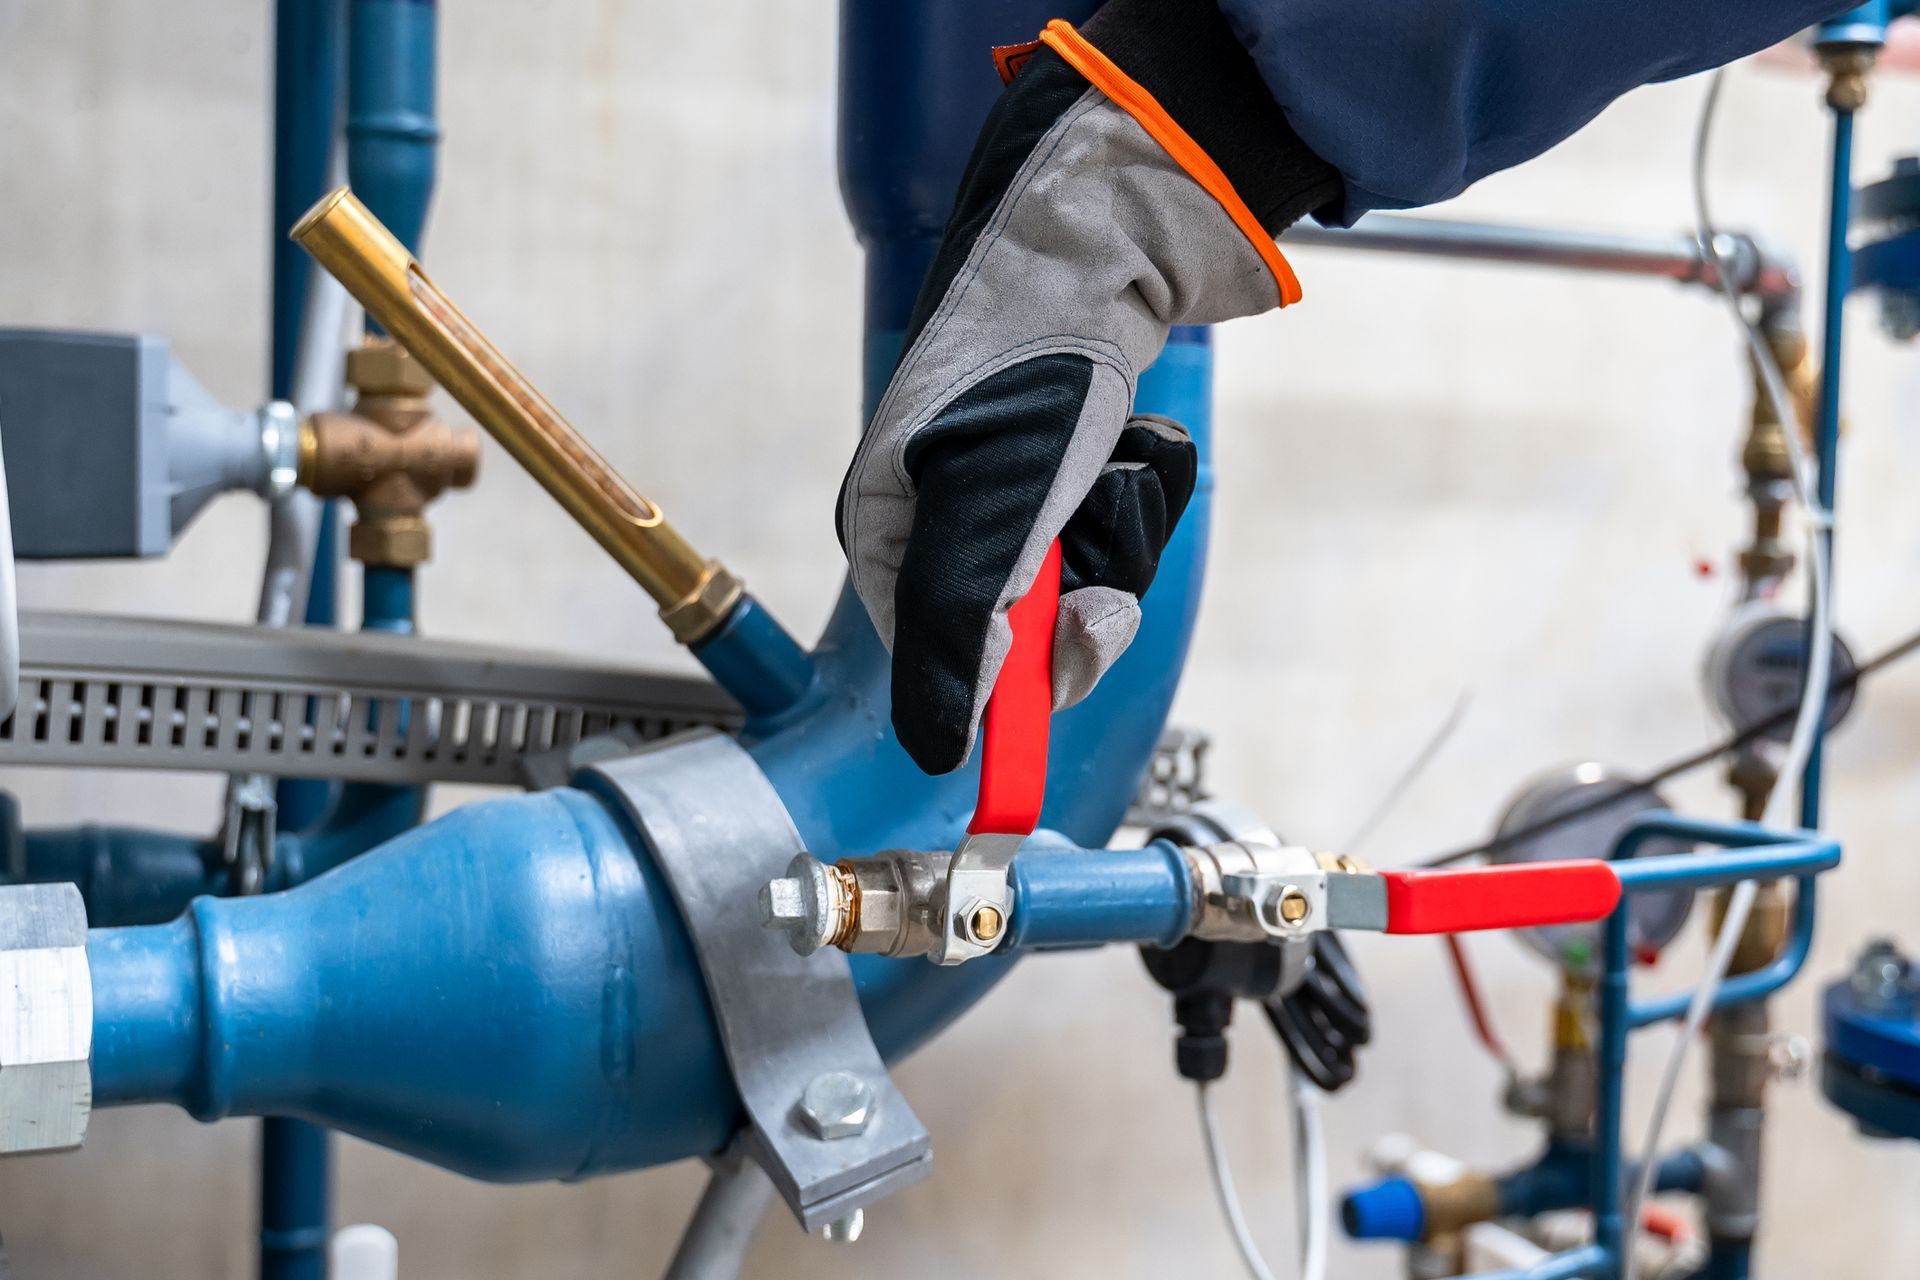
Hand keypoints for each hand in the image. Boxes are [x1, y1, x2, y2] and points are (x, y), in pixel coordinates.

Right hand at [837, 13, 1336, 773]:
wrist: (1100, 244)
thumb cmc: (1027, 368)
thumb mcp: (986, 516)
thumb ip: (958, 636)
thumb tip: (942, 750)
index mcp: (887, 534)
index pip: (931, 666)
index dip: (999, 692)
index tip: (1053, 686)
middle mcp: (939, 524)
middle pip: (1018, 638)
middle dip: (1076, 612)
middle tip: (1100, 588)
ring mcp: (1008, 498)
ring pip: (1078, 585)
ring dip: (1118, 542)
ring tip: (1114, 477)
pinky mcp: (1068, 472)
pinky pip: (1114, 531)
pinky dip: (1138, 496)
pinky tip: (1129, 444)